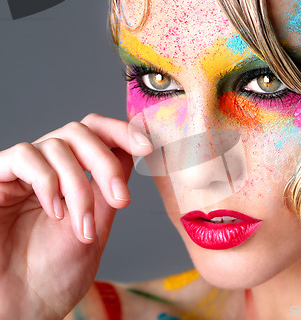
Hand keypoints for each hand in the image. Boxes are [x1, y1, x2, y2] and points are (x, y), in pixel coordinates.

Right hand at [0, 113, 151, 318]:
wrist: (25, 306)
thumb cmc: (57, 273)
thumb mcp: (98, 224)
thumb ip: (109, 188)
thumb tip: (131, 151)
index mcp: (73, 175)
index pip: (96, 133)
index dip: (122, 131)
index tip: (147, 147)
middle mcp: (47, 167)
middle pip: (80, 131)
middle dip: (105, 163)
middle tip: (121, 200)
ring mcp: (21, 173)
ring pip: (56, 145)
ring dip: (78, 187)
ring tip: (83, 226)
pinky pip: (23, 156)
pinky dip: (47, 182)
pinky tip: (55, 212)